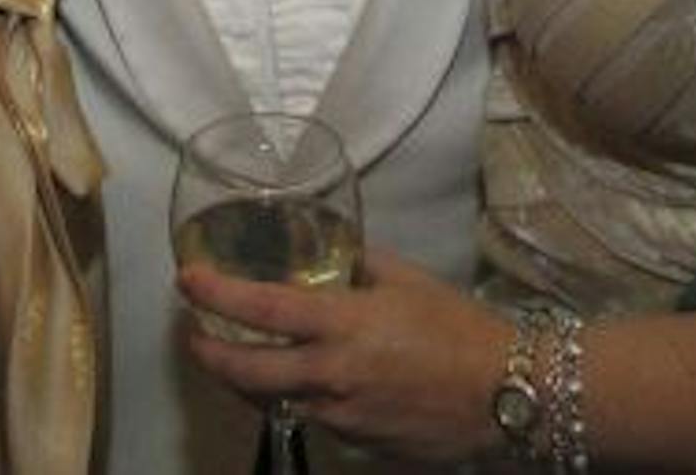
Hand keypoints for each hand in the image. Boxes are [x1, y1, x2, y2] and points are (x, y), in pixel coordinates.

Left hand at [179, 247, 512, 464]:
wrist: (508, 394)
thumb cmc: (459, 326)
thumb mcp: (405, 279)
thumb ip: (357, 264)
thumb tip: (329, 250)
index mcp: (344, 325)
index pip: (262, 309)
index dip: (217, 292)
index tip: (186, 278)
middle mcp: (333, 376)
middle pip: (247, 372)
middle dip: (208, 354)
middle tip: (192, 334)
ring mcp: (342, 417)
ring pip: (274, 401)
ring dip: (245, 380)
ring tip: (231, 356)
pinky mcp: (358, 444)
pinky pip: (312, 418)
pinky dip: (295, 398)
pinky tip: (300, 381)